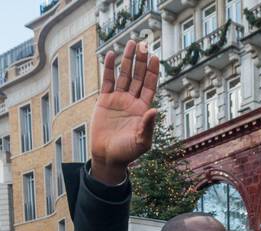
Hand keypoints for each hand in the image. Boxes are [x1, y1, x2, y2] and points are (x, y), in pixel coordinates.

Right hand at [90, 39, 159, 184]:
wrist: (108, 157)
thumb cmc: (127, 152)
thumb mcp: (141, 142)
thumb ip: (148, 126)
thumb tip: (155, 110)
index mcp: (143, 109)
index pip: (149, 86)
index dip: (152, 72)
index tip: (155, 57)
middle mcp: (132, 101)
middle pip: (138, 76)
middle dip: (141, 61)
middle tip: (143, 44)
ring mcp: (118, 99)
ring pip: (124, 75)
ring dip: (128, 60)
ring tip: (131, 43)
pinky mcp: (105, 101)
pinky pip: (107, 80)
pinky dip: (109, 68)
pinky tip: (111, 54)